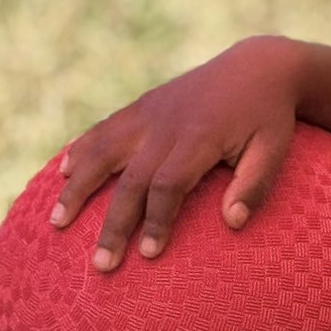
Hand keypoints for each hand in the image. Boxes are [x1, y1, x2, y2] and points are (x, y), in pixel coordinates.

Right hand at [51, 36, 301, 271]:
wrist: (258, 66)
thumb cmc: (268, 117)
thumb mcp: (274, 149)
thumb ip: (254, 185)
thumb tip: (233, 223)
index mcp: (198, 138)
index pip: (168, 186)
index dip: (156, 220)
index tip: (149, 254)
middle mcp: (166, 125)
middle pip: (130, 180)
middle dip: (113, 224)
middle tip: (101, 264)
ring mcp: (149, 112)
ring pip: (103, 152)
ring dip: (78, 187)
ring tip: (57, 221)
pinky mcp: (143, 105)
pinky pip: (104, 129)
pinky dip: (81, 149)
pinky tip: (64, 173)